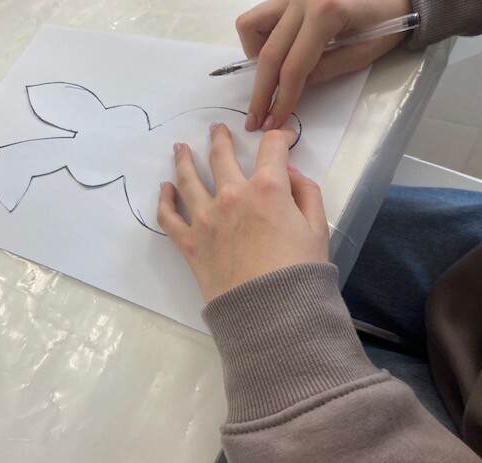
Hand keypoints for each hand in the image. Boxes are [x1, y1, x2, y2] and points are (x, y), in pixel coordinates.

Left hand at [157, 123, 328, 301]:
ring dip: (184, 160)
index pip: (271, 148)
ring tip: (179, 148)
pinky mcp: (189, 243)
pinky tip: (164, 188)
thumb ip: (306, 192)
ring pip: (188, 179)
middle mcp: (232, 195)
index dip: (279, 138)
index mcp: (268, 188)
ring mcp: (206, 218)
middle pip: (221, 156)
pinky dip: (164, 199)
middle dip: (221, 138)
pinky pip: (168, 216)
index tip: (281, 138)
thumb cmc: (300, 272)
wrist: (271, 313)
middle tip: (216, 129)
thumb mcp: (318, 228)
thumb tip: (289, 173)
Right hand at [237, 0, 411, 130]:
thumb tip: (293, 90)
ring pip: (252, 28)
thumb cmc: (389, 20)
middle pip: (269, 55)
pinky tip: (274, 51)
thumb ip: (325, 71)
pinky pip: (259, 16)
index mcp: (326, 13)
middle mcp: (302, 0)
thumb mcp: (362, 53)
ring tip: (267, 77)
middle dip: (261, 93)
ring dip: (254, 58)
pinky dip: (258, 37)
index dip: (282, 100)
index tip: (274, 122)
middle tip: (255, 119)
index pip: (293, 67)